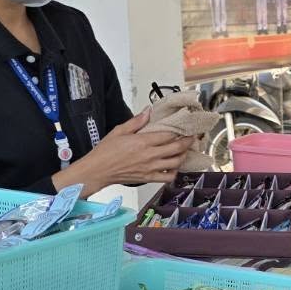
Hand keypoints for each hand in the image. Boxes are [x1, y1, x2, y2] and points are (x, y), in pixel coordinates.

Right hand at [74, 109, 192, 187]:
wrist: (98, 171)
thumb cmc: (106, 151)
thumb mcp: (119, 131)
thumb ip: (136, 121)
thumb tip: (148, 111)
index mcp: (143, 142)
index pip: (168, 135)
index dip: (180, 130)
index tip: (185, 127)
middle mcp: (149, 155)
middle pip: (177, 148)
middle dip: (188, 142)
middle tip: (192, 137)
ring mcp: (150, 168)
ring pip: (176, 163)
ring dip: (184, 156)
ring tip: (185, 150)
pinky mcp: (148, 178)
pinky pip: (168, 177)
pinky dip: (174, 172)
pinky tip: (173, 166)